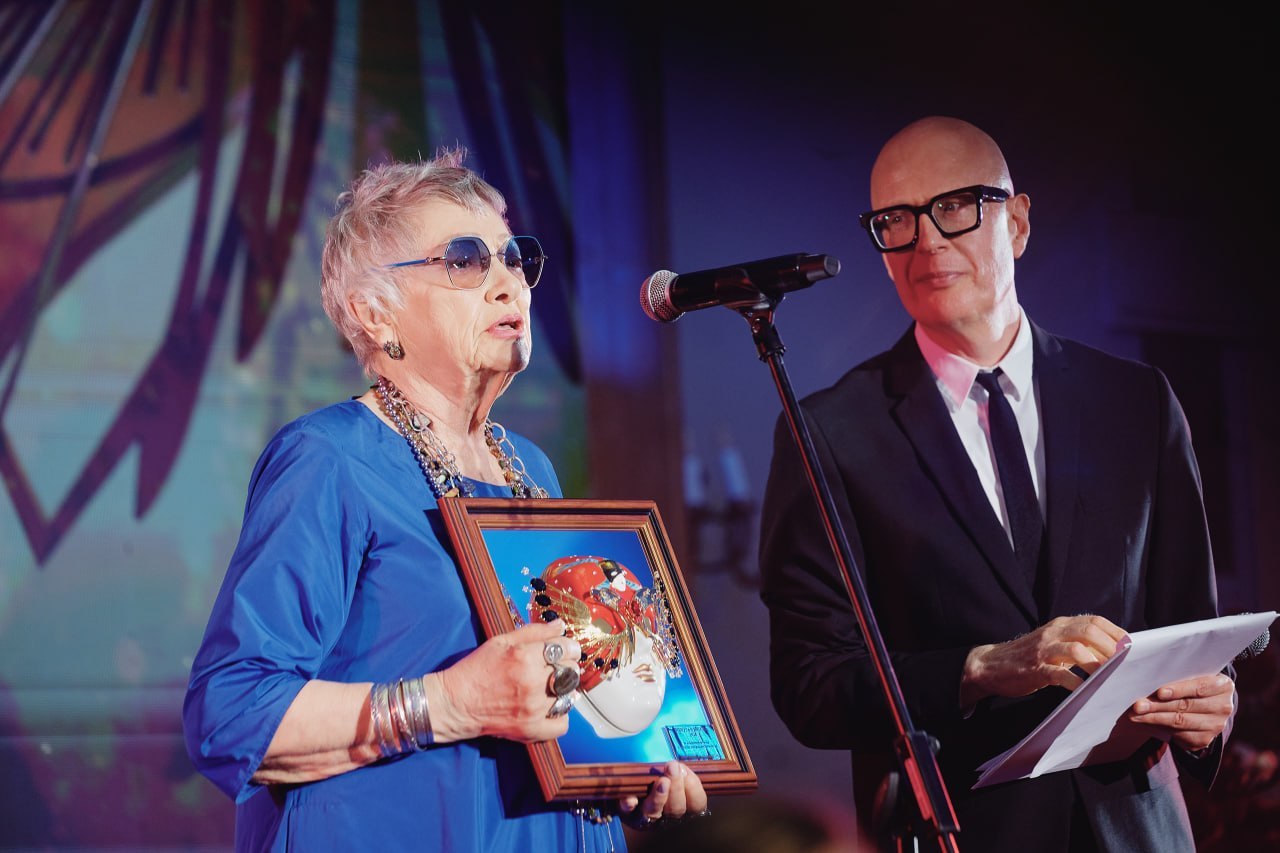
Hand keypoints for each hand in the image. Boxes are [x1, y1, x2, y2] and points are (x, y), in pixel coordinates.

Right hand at [426, 619, 580, 743]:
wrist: (454, 703)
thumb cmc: (475, 670)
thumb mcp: (500, 641)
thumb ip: (533, 631)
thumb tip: (559, 625)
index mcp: (525, 657)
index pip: (565, 648)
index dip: (568, 646)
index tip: (565, 649)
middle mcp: (532, 682)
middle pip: (571, 670)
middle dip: (567, 665)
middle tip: (556, 667)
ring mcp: (533, 708)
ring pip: (569, 695)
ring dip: (563, 689)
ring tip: (550, 686)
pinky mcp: (530, 729)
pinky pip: (562, 724)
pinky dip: (560, 715)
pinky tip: (550, 707)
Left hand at [619, 761, 707, 826]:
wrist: (634, 779)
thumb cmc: (660, 774)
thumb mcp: (676, 771)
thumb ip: (682, 770)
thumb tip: (680, 768)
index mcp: (683, 807)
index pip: (696, 805)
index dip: (694, 789)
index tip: (686, 771)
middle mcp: (666, 817)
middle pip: (676, 810)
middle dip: (676, 788)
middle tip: (672, 768)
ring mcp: (646, 817)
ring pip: (655, 812)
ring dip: (659, 797)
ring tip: (661, 780)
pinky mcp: (627, 813)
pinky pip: (627, 812)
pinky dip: (629, 805)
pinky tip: (630, 800)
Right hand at [960, 614, 1126, 706]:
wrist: (992, 665)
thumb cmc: (1028, 657)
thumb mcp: (1052, 643)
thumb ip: (1075, 643)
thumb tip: (1110, 652)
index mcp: (1059, 625)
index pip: (1093, 621)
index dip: (1115, 632)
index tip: (1130, 646)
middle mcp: (1053, 633)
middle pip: (1089, 632)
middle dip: (1111, 648)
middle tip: (1124, 664)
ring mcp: (1043, 651)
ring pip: (1077, 650)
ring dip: (1098, 665)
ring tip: (1109, 677)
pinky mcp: (1036, 669)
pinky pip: (1061, 675)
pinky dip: (1077, 683)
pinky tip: (1086, 691)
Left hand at [1129, 673, 1233, 752]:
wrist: (1206, 704)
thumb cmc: (1192, 683)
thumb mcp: (1192, 675)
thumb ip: (1178, 674)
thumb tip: (1147, 678)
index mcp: (1223, 685)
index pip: (1200, 687)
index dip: (1179, 690)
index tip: (1159, 692)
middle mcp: (1223, 706)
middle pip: (1186, 706)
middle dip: (1158, 705)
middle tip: (1138, 705)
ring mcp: (1216, 725)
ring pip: (1180, 721)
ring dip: (1154, 718)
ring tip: (1135, 714)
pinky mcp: (1205, 739)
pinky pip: (1179, 734)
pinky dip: (1159, 727)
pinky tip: (1145, 722)